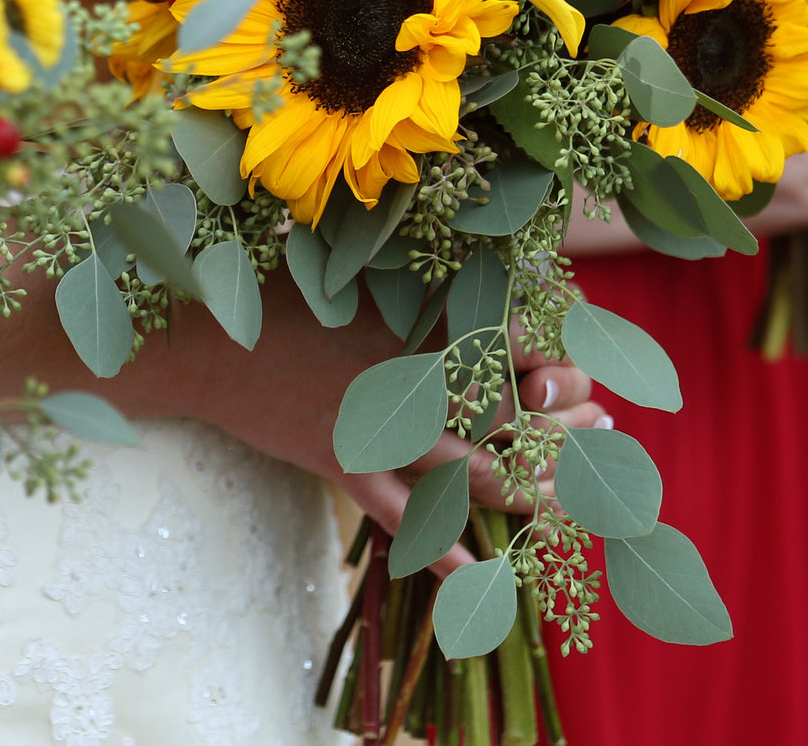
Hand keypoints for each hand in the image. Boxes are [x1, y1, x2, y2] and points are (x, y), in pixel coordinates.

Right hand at [155, 273, 603, 573]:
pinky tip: (477, 573)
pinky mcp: (343, 467)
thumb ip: (414, 264)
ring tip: (566, 500)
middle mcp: (407, 378)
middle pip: (509, 415)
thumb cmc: (278, 288)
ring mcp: (377, 430)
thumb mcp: (353, 262)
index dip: (560, 359)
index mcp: (417, 321)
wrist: (204, 341)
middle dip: (563, 430)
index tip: (588, 367)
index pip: (513, 343)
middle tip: (603, 433)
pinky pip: (402, 518)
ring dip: (526, 490)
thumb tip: (475, 235)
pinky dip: (440, 549)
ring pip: (470, 474)